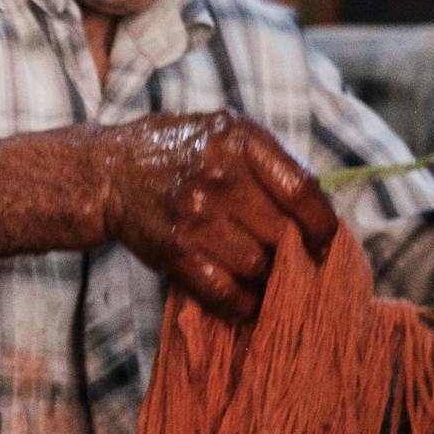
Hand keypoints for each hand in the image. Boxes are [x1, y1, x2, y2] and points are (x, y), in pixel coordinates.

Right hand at [96, 111, 339, 320]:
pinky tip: (246, 300)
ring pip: (258, 265)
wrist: (107, 172)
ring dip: (265, 276)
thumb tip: (317, 211)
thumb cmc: (174, 150)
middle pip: (282, 233)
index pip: (301, 191)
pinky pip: (225, 291)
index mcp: (239, 140)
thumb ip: (268, 162)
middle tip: (292, 260)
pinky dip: (242, 303)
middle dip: (292, 252)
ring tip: (262, 273)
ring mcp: (196, 216)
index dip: (321, 224)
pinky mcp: (176, 251)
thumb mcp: (223, 131)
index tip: (325, 241)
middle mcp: (219, 176)